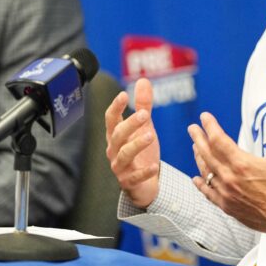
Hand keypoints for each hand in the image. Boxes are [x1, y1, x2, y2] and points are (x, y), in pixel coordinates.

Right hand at [105, 78, 159, 207]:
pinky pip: (135, 177)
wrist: (143, 185)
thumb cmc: (141, 153)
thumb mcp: (144, 127)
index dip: (115, 107)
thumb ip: (143, 105)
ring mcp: (120, 167)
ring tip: (150, 135)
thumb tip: (143, 80)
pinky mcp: (129, 182)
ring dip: (136, 144)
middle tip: (144, 114)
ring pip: (124, 155)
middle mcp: (114, 150)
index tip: (123, 95)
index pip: (111, 119)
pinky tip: (154, 166)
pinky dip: (144, 172)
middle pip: (118, 135)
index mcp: (116, 136)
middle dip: (130, 124)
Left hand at [188, 108, 265, 243]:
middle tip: (193, 129)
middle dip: (198, 139)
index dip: (210, 127)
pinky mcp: (228, 207)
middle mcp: (230, 179)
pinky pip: (209, 193)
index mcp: (242, 164)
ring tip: (195, 147)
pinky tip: (196, 179)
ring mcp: (227, 194)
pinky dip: (201, 184)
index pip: (218, 140)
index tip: (205, 118)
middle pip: (207, 154)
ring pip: (206, 172)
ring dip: (199, 158)